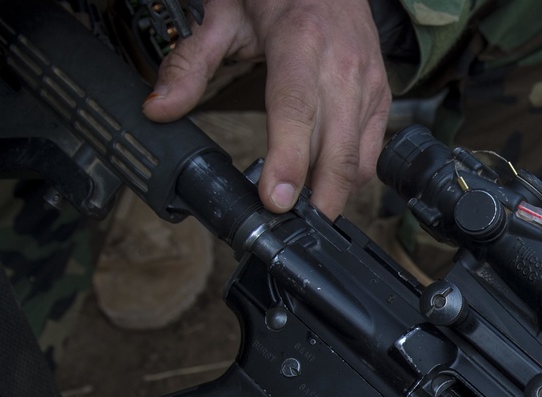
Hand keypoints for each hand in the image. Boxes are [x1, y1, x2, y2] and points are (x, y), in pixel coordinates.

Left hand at [143, 0, 391, 218]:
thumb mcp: (223, 15)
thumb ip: (189, 63)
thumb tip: (159, 108)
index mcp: (301, 43)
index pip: (297, 111)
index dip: (288, 161)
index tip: (275, 201)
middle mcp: (343, 67)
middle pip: (337, 150)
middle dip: (318, 199)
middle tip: (290, 230)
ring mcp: (369, 85)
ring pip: (358, 159)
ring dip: (334, 194)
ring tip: (303, 213)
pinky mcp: (382, 98)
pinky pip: (372, 153)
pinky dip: (351, 177)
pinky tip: (325, 184)